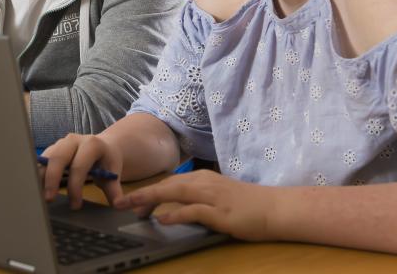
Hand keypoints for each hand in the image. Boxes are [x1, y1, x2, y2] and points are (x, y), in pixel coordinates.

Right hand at [39, 133, 123, 209]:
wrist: (104, 147)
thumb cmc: (107, 162)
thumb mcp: (113, 174)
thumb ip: (114, 189)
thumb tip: (118, 205)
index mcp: (92, 144)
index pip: (79, 166)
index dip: (75, 187)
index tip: (75, 205)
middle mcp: (75, 140)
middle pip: (58, 157)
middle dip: (52, 179)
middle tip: (49, 199)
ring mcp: (62, 142)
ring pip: (47, 157)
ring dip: (41, 177)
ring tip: (37, 196)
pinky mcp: (53, 148)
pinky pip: (42, 160)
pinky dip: (37, 174)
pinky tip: (35, 189)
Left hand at [115, 170, 279, 240]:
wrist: (274, 207)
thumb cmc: (248, 204)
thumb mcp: (218, 197)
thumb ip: (197, 199)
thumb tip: (173, 208)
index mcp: (203, 178)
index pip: (170, 182)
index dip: (150, 190)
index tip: (133, 200)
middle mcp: (205, 183)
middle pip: (167, 184)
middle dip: (143, 193)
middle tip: (122, 202)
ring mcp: (212, 196)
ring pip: (175, 193)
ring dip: (152, 198)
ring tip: (133, 206)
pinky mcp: (220, 212)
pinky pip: (193, 211)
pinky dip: (176, 214)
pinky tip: (162, 218)